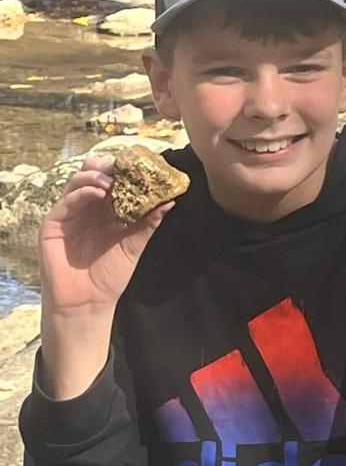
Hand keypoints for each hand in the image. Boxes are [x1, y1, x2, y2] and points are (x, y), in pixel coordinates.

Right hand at [38, 155, 172, 316]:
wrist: (87, 300)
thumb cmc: (110, 274)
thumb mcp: (135, 244)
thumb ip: (149, 222)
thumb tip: (171, 200)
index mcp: (108, 210)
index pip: (115, 181)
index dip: (127, 171)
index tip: (144, 165)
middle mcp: (89, 207)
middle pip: (94, 173)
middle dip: (110, 167)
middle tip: (125, 168)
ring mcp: (71, 213)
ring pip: (78, 181)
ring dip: (96, 176)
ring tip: (112, 182)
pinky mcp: (54, 223)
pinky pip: (67, 200)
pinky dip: (83, 192)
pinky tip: (98, 192)